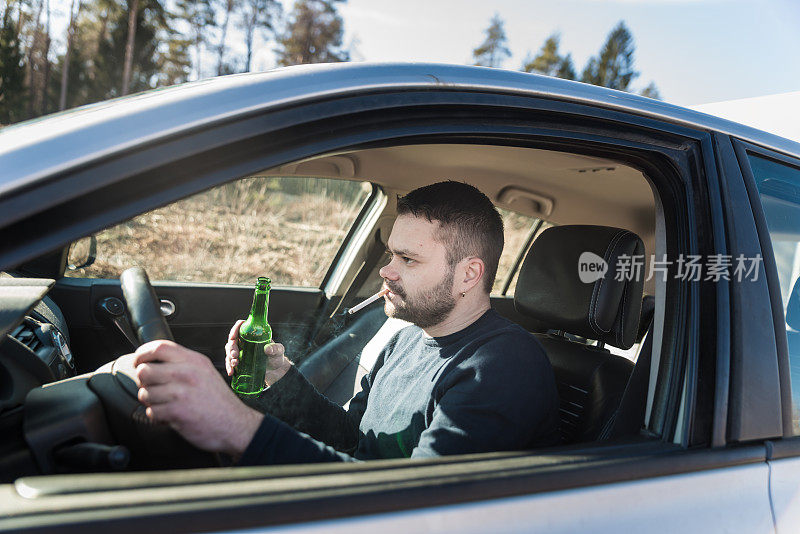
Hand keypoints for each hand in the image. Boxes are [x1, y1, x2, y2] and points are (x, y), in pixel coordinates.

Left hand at [133, 340, 262, 455]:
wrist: (235, 425)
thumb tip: (155, 362)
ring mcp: (181, 392)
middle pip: (145, 370)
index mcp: (194, 361)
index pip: (159, 347)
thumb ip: (183, 364)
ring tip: (165, 404)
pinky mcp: (177, 412)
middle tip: (152, 388)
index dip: (142, 353)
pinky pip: (151, 412)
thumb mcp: (206, 372)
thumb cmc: (219, 402)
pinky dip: (157, 416)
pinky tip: (169, 415)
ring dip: (151, 402)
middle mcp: (187, 373)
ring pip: (144, 393)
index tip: (139, 360)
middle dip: (144, 382)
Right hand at [225, 320, 291, 385]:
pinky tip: (231, 372)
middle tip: (235, 355)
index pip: (240, 327)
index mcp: (252, 334)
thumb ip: (276, 348)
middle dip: (231, 348)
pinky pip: (231, 363)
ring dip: (229, 358)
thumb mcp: (278, 351)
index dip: (235, 330)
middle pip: (232, 341)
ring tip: (235, 364)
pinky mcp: (239, 363)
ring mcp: (241, 353)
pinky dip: (229, 367)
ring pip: (229, 352)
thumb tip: (267, 349)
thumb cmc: (277, 357)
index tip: (233, 337)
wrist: (276, 372)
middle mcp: (244, 342)